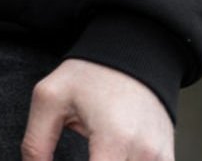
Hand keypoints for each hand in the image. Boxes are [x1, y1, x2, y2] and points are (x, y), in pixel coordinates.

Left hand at [20, 59, 172, 160]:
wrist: (136, 52)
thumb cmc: (90, 74)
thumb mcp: (50, 99)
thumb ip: (35, 144)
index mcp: (113, 140)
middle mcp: (143, 154)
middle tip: (77, 156)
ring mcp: (159, 158)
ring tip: (90, 155)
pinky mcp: (166, 159)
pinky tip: (105, 158)